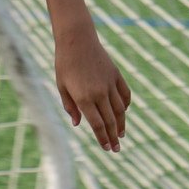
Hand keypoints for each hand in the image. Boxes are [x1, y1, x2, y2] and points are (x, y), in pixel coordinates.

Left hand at [55, 27, 130, 152]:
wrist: (77, 40)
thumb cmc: (64, 64)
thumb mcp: (62, 87)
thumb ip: (70, 107)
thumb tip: (78, 124)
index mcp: (84, 98)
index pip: (97, 125)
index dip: (103, 138)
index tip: (107, 148)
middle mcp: (99, 93)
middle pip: (110, 121)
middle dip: (113, 137)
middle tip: (116, 149)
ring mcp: (110, 84)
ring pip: (120, 110)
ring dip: (121, 124)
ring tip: (121, 135)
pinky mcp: (116, 75)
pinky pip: (125, 95)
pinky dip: (126, 105)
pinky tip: (124, 113)